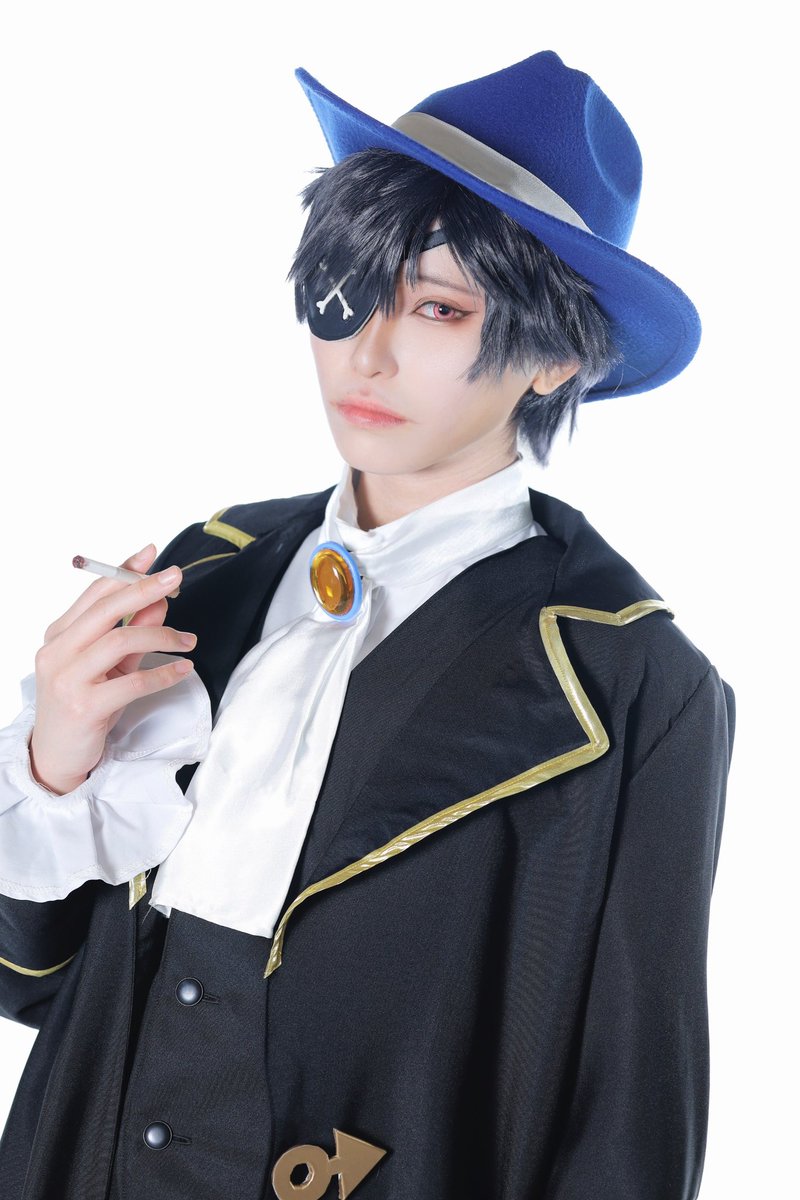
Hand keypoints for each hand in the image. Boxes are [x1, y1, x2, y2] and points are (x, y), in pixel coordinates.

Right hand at [29, 544, 196, 795]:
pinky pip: (133, 682)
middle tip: (175, 578)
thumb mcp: (109, 665)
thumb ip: (133, 633)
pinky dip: (163, 673)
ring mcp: (67, 679)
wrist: (57, 756)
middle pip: (106, 610)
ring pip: (121, 641)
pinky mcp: (85, 706)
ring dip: (162, 635)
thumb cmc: (83, 705)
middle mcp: (58, 652)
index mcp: (59, 636)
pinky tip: (183, 668)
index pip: (94, 594)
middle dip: (144, 589)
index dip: (124, 571)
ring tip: (188, 639)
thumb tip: (160, 601)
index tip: (150, 555)